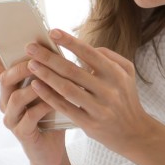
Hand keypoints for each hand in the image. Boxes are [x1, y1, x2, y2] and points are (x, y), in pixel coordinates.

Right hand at [0, 35, 71, 164]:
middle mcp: (5, 102)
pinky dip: (42, 107)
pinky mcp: (21, 133)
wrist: (52, 152)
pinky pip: (29, 117)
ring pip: (15, 98)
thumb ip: (43, 73)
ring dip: (32, 87)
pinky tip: (54, 102)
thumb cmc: (50, 116)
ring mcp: (11, 118)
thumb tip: (51, 46)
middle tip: (34, 58)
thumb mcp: (46, 91)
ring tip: (47, 79)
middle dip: (19, 67)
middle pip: (4, 79)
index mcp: (9, 89)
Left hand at [22, 28, 161, 158]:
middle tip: (31, 47)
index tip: (52, 32)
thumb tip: (85, 46)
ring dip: (46, 75)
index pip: (89, 53)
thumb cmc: (125, 98)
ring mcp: (99, 108)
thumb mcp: (126, 72)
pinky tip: (36, 85)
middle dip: (49, 57)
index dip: (70, 42)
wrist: (134, 133)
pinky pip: (65, 107)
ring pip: (67, 89)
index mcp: (116, 74)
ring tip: (30, 64)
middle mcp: (108, 90)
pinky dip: (49, 96)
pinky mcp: (90, 124)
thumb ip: (109, 56)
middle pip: (73, 70)